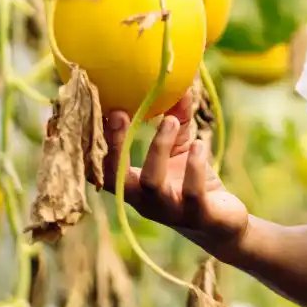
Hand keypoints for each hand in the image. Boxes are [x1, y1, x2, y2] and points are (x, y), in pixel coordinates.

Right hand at [97, 93, 249, 255]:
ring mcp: (169, 210)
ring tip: (170, 120)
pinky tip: (199, 144)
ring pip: (152, 183)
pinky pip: (191, 192)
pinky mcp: (197, 215)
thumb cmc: (193, 183)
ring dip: (158, 148)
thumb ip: (178, 119)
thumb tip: (180, 83)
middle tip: (120, 112)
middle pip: (116, 176)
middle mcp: (144, 200)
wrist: (223, 223)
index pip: (101, 166)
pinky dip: (193, 166)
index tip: (84, 114)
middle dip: (115, 145)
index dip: (88, 145)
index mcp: (133, 184)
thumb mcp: (181, 149)